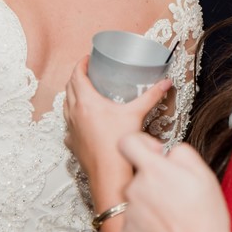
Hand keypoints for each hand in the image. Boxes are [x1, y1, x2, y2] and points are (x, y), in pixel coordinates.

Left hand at [64, 56, 168, 191]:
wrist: (108, 173)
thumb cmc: (118, 144)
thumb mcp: (136, 114)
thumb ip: (151, 96)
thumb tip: (165, 84)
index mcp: (87, 102)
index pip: (77, 76)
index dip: (81, 64)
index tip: (87, 59)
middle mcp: (74, 113)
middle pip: (69, 88)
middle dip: (76, 77)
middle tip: (88, 72)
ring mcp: (71, 128)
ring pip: (65, 105)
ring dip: (72, 95)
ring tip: (83, 92)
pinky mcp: (72, 141)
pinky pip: (68, 124)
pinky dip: (73, 117)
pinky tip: (82, 120)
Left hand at [119, 135, 231, 231]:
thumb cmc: (205, 218)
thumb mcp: (204, 174)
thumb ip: (181, 153)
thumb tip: (167, 151)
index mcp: (153, 171)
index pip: (127, 143)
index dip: (140, 144)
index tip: (154, 154)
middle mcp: (134, 191)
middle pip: (137, 179)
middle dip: (153, 184)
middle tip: (177, 199)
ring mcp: (128, 217)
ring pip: (136, 204)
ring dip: (151, 208)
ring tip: (174, 221)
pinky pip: (134, 227)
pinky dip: (147, 230)